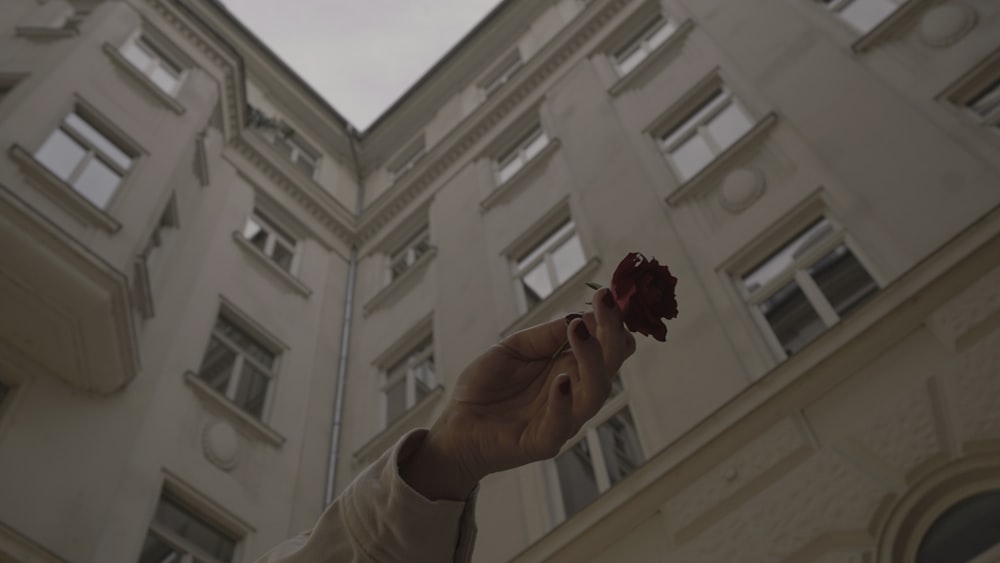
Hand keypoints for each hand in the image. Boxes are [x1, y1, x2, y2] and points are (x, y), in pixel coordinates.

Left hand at [400, 288, 636, 500]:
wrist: (456, 427)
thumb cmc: (486, 387)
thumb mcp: (513, 348)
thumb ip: (546, 335)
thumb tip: (581, 315)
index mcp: (570, 368)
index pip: (606, 346)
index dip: (611, 322)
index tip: (608, 295)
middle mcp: (574, 392)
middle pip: (608, 365)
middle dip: (611, 333)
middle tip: (606, 304)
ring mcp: (563, 419)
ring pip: (594, 393)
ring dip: (592, 360)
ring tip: (580, 330)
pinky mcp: (542, 442)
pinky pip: (561, 424)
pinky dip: (563, 403)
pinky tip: (561, 380)